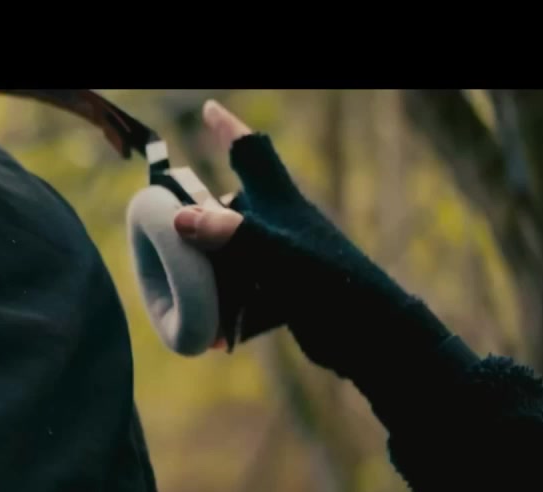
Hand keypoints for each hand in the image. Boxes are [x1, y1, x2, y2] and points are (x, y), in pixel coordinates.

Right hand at [168, 100, 458, 385]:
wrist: (369, 331)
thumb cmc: (327, 283)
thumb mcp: (274, 253)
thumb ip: (229, 233)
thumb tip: (181, 218)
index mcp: (279, 201)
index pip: (250, 150)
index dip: (228, 128)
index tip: (209, 109)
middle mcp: (280, 223)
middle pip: (232, 203)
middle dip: (202, 214)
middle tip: (173, 227)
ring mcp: (283, 255)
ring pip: (234, 249)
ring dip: (210, 266)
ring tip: (187, 286)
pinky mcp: (286, 288)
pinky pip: (244, 287)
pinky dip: (226, 303)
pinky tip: (214, 330)